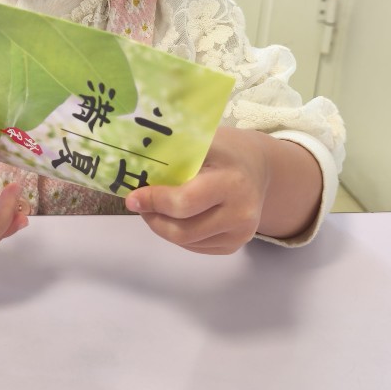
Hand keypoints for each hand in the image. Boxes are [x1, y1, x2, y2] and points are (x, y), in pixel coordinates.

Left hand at [124, 127, 270, 254]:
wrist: (258, 168)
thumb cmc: (224, 151)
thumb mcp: (203, 142)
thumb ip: (173, 154)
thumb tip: (133, 165)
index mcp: (231, 182)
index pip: (185, 202)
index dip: (154, 201)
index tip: (132, 197)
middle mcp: (241, 212)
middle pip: (184, 230)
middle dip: (154, 218)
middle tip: (139, 204)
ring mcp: (240, 233)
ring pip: (186, 241)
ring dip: (162, 227)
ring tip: (153, 208)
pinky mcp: (235, 245)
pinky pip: (195, 247)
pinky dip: (177, 234)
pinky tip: (174, 217)